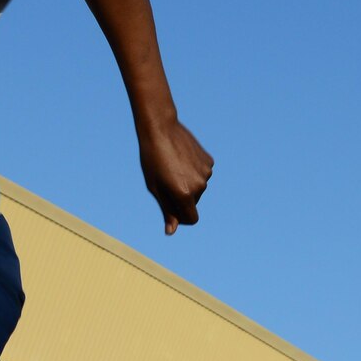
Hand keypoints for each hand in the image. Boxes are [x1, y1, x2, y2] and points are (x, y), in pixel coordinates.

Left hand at [136, 117, 212, 235]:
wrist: (160, 128)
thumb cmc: (151, 160)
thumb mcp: (155, 188)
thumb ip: (166, 210)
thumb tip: (171, 231)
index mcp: (185, 194)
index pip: (191, 219)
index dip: (179, 216)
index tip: (169, 205)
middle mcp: (200, 185)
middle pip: (193, 203)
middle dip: (181, 197)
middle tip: (165, 179)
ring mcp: (206, 172)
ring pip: (198, 188)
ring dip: (187, 183)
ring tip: (172, 167)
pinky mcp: (209, 161)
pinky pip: (201, 174)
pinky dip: (193, 171)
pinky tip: (181, 158)